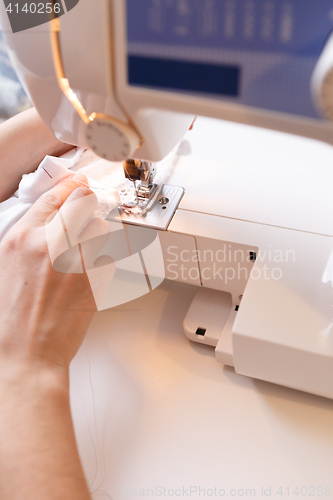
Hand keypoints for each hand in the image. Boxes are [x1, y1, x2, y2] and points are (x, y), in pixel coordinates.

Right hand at [0, 174, 112, 382]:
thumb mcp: (4, 266)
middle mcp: (51, 244)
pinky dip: (102, 261)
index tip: (79, 183)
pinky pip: (109, 257)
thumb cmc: (10, 317)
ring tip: (87, 247)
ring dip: (97, 232)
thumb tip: (46, 223)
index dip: (70, 186)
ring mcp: (77, 261)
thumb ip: (25, 239)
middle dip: (88, 202)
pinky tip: (89, 273)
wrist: (27, 352)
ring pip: (102, 227)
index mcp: (22, 238)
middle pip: (84, 202)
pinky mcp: (96, 281)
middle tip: (88, 208)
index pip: (54, 197)